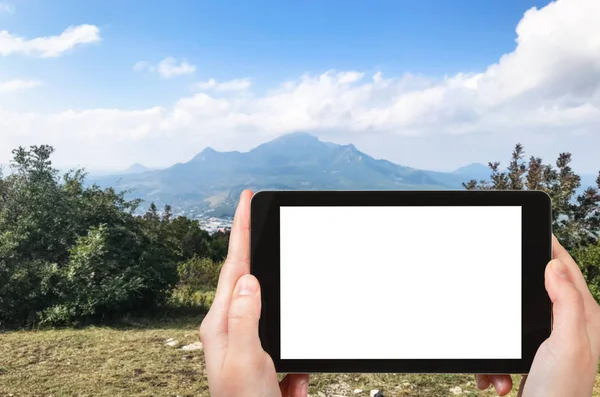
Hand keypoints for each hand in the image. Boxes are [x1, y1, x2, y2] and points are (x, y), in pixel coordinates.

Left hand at [200, 190, 308, 396]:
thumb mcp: (244, 363)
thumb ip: (244, 320)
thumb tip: (248, 279)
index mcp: (220, 325)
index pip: (234, 267)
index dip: (240, 230)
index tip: (246, 199)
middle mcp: (230, 328)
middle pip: (244, 275)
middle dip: (251, 243)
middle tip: (255, 213)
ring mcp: (248, 341)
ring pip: (263, 299)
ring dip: (272, 279)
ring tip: (268, 250)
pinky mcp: (265, 355)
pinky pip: (280, 329)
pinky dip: (290, 330)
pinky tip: (286, 346)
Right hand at [476, 235, 599, 395]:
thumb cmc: (560, 395)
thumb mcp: (566, 345)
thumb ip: (567, 303)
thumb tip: (555, 266)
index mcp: (584, 319)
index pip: (568, 271)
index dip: (552, 249)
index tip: (536, 232)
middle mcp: (569, 327)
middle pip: (538, 291)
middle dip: (512, 297)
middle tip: (499, 288)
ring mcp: (550, 342)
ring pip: (514, 320)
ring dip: (498, 342)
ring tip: (499, 371)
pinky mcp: (532, 357)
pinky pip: (504, 346)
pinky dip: (494, 363)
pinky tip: (497, 381)